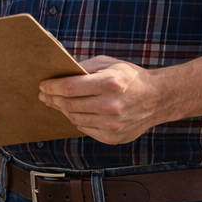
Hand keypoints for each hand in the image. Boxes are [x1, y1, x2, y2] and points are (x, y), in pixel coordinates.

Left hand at [38, 55, 172, 144]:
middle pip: (70, 105)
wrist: (157, 99)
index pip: (70, 87)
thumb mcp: (109, 63)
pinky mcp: (113, 137)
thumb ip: (84, 68)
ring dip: (63, 110)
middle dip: (53, 99)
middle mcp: (111, 105)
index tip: (43, 85)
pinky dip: (77, 120)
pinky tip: (75, 112)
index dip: (52, 87)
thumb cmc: (130, 77)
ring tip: (57, 102)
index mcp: (110, 83)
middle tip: (44, 94)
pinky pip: (85, 129)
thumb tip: (59, 72)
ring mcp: (112, 124)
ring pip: (75, 118)